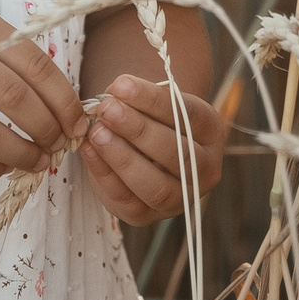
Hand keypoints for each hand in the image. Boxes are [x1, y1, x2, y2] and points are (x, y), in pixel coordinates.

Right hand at [0, 3, 87, 181]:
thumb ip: (12, 56)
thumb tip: (64, 106)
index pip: (34, 63)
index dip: (63, 99)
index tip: (77, 122)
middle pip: (14, 99)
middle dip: (47, 129)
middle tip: (59, 144)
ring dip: (21, 154)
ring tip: (38, 161)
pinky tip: (2, 167)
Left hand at [83, 72, 226, 223]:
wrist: (141, 148)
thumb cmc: (147, 117)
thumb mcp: (150, 102)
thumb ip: (136, 97)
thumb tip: (113, 94)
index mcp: (210, 131)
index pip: (187, 115)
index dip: (153, 100)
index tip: (121, 85)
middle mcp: (204, 169)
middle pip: (176, 153)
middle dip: (138, 130)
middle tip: (107, 110)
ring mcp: (179, 198)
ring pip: (156, 186)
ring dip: (123, 158)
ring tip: (96, 133)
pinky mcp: (148, 215)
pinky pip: (128, 200)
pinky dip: (105, 174)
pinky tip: (88, 150)